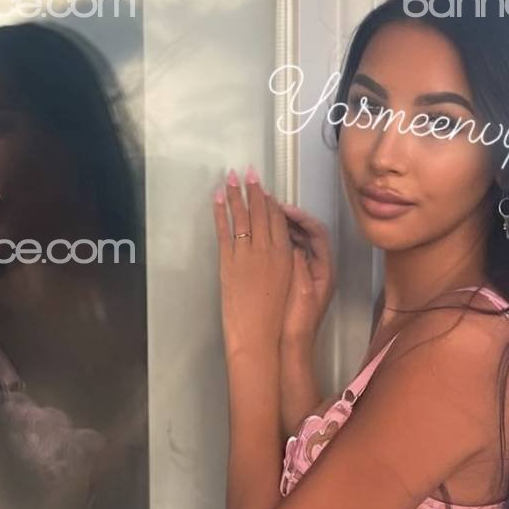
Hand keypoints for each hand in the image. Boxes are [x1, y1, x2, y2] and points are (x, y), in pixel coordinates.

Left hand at [212, 167, 291, 356]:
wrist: (261, 336)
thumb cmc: (279, 320)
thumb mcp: (292, 288)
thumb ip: (288, 265)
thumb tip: (285, 251)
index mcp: (285, 256)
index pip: (279, 220)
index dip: (271, 203)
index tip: (265, 190)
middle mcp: (267, 251)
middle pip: (261, 213)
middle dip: (254, 191)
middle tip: (248, 172)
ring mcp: (247, 255)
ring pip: (242, 217)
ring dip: (235, 194)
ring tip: (231, 177)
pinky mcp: (229, 263)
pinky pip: (224, 230)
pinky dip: (220, 212)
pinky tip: (217, 198)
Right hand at [278, 202, 334, 351]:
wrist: (293, 345)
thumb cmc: (298, 321)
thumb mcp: (301, 291)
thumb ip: (299, 265)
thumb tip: (293, 243)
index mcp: (326, 269)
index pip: (318, 233)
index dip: (302, 218)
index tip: (284, 209)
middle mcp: (320, 267)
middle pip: (310, 234)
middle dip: (293, 219)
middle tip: (273, 208)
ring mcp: (309, 272)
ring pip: (300, 242)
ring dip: (286, 229)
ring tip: (268, 218)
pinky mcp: (297, 278)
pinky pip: (292, 252)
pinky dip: (281, 242)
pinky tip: (267, 237)